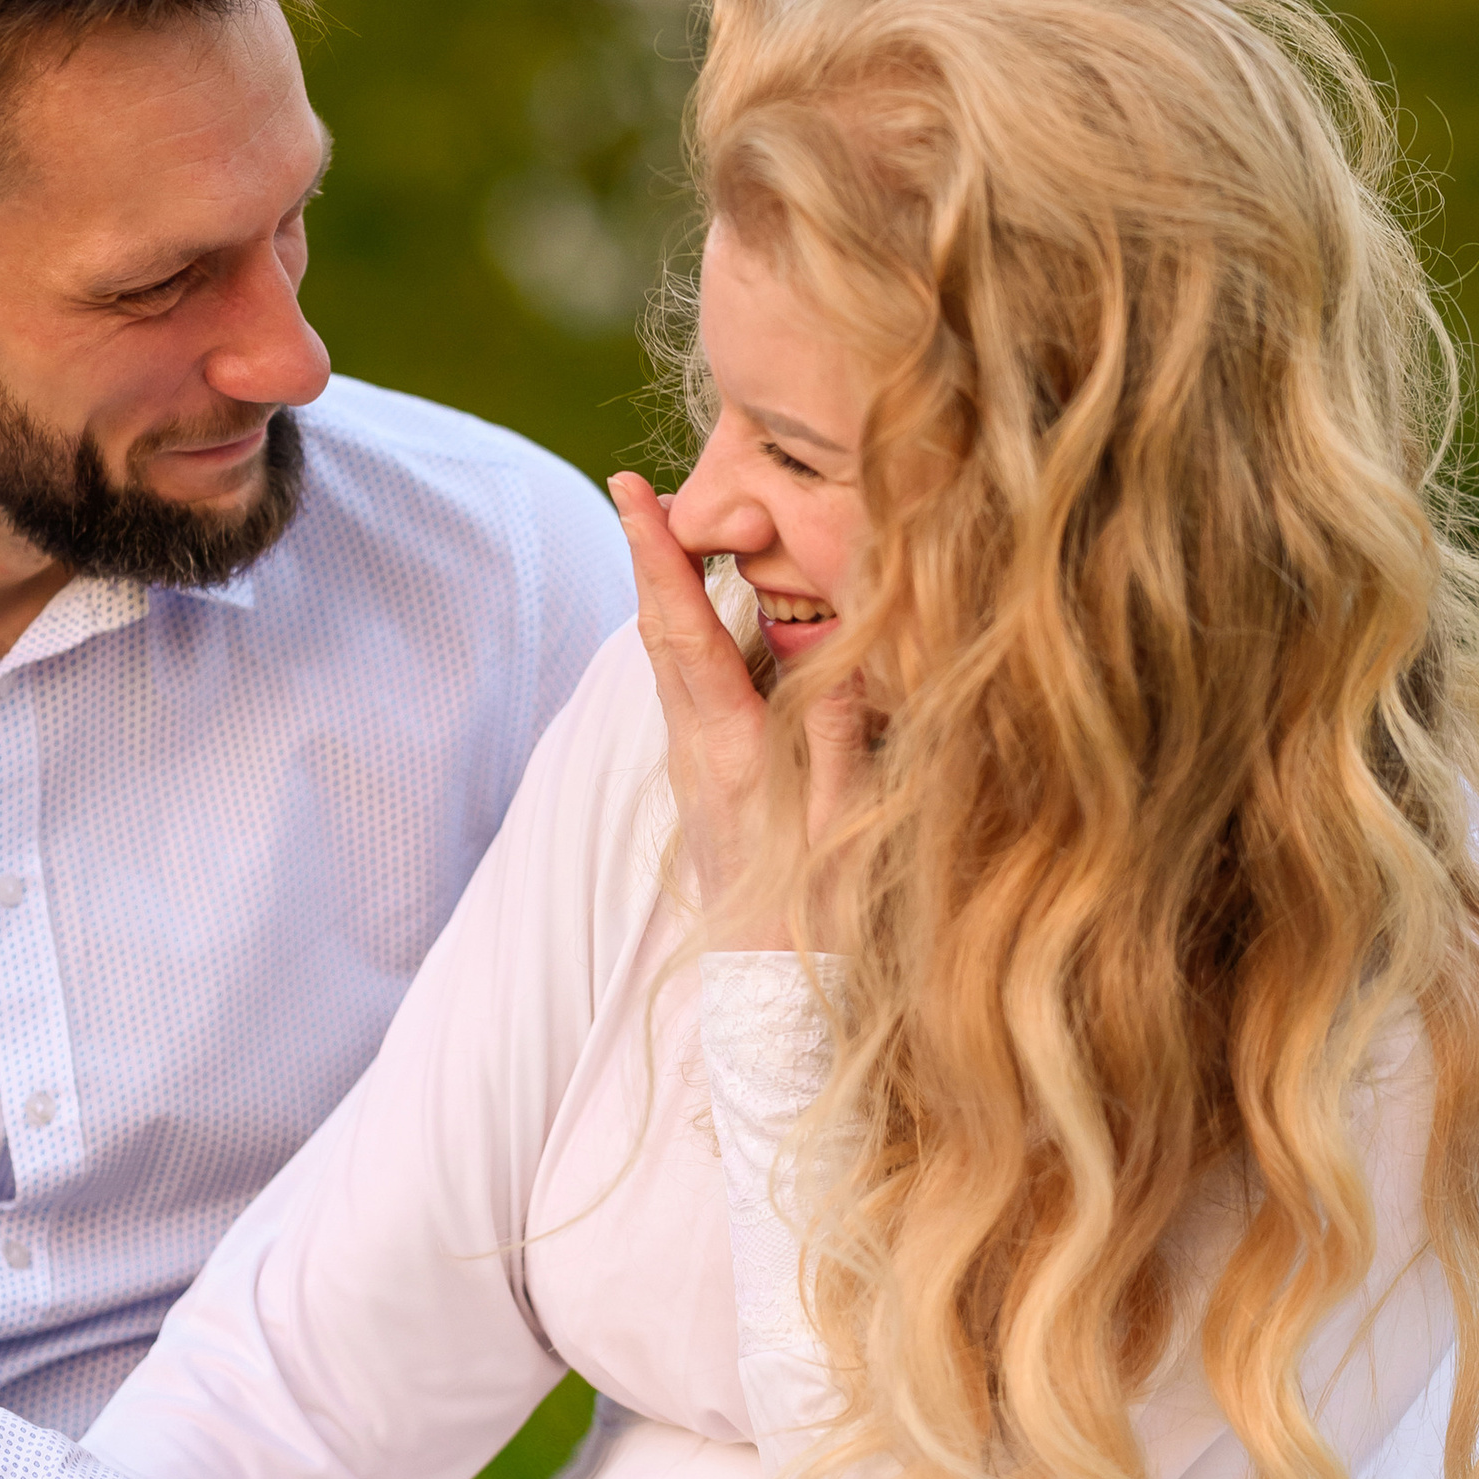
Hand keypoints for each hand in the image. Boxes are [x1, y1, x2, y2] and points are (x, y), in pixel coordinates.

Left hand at [606, 476, 867, 947]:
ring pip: (669, 660)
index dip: (657, 557)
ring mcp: (693, 767)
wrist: (769, 991)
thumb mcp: (848, 821)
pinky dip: (689, 636)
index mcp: (730, 750)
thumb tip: (836, 641)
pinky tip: (709, 619)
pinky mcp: (703, 780)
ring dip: (668, 591)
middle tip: (639, 488)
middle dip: (650, 556)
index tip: (631, 491)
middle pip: (660, 634)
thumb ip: (841, 730)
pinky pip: (688, 689)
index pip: (684, 634)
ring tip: (672, 531)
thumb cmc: (820, 913)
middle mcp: (696, 751)